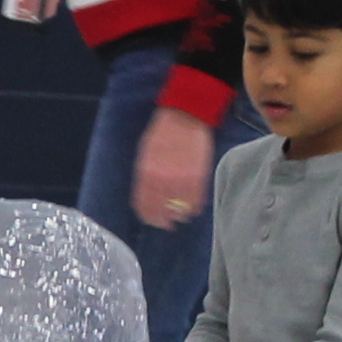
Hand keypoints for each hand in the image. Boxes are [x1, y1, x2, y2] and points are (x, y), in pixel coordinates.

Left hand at [132, 109, 214, 228]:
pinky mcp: (198, 176)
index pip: (143, 205)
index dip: (147, 216)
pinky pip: (197, 200)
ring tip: (182, 217)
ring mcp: (181, 179)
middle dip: (163, 221)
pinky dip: (195, 207)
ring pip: (180, 209)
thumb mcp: (145, 153)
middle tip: (167, 224)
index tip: (151, 221)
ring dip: (180, 216)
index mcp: (146, 173)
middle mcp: (162, 180)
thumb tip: (146, 195)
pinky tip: (194, 209)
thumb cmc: (163, 133)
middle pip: (161, 211)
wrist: (184, 117)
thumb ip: (145, 175)